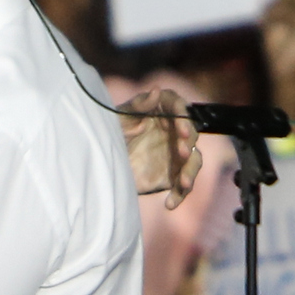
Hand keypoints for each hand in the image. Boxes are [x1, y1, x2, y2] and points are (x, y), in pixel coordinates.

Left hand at [120, 87, 201, 209]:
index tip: (182, 129)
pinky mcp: (173, 174)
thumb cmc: (108, 133)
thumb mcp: (117, 119)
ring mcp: (176, 153)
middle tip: (181, 153)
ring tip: (183, 184)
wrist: (100, 163)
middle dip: (187, 144)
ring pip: (194, 161)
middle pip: (190, 135)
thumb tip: (156, 90)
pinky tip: (170, 204)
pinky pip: (183, 185)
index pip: (179, 107)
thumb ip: (137, 106)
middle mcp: (174, 130)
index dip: (183, 117)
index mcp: (162, 110)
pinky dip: (179, 195)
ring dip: (191, 172)